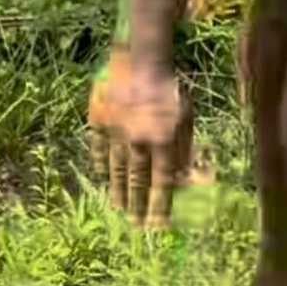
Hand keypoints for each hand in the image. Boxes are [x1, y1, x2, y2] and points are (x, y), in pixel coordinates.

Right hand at [87, 47, 192, 227]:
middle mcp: (138, 142)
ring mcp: (115, 133)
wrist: (141, 60)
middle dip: (136, 205)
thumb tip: (183, 179)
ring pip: (116, 169)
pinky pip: (99, 148)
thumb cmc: (172, 88)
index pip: (161, 182)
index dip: (159, 206)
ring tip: (118, 209)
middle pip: (136, 180)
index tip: (157, 226)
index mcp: (163, 142)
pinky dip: (101, 164)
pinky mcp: (99, 121)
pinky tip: (103, 177)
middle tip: (134, 225)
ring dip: (118, 191)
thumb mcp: (187, 118)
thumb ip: (184, 149)